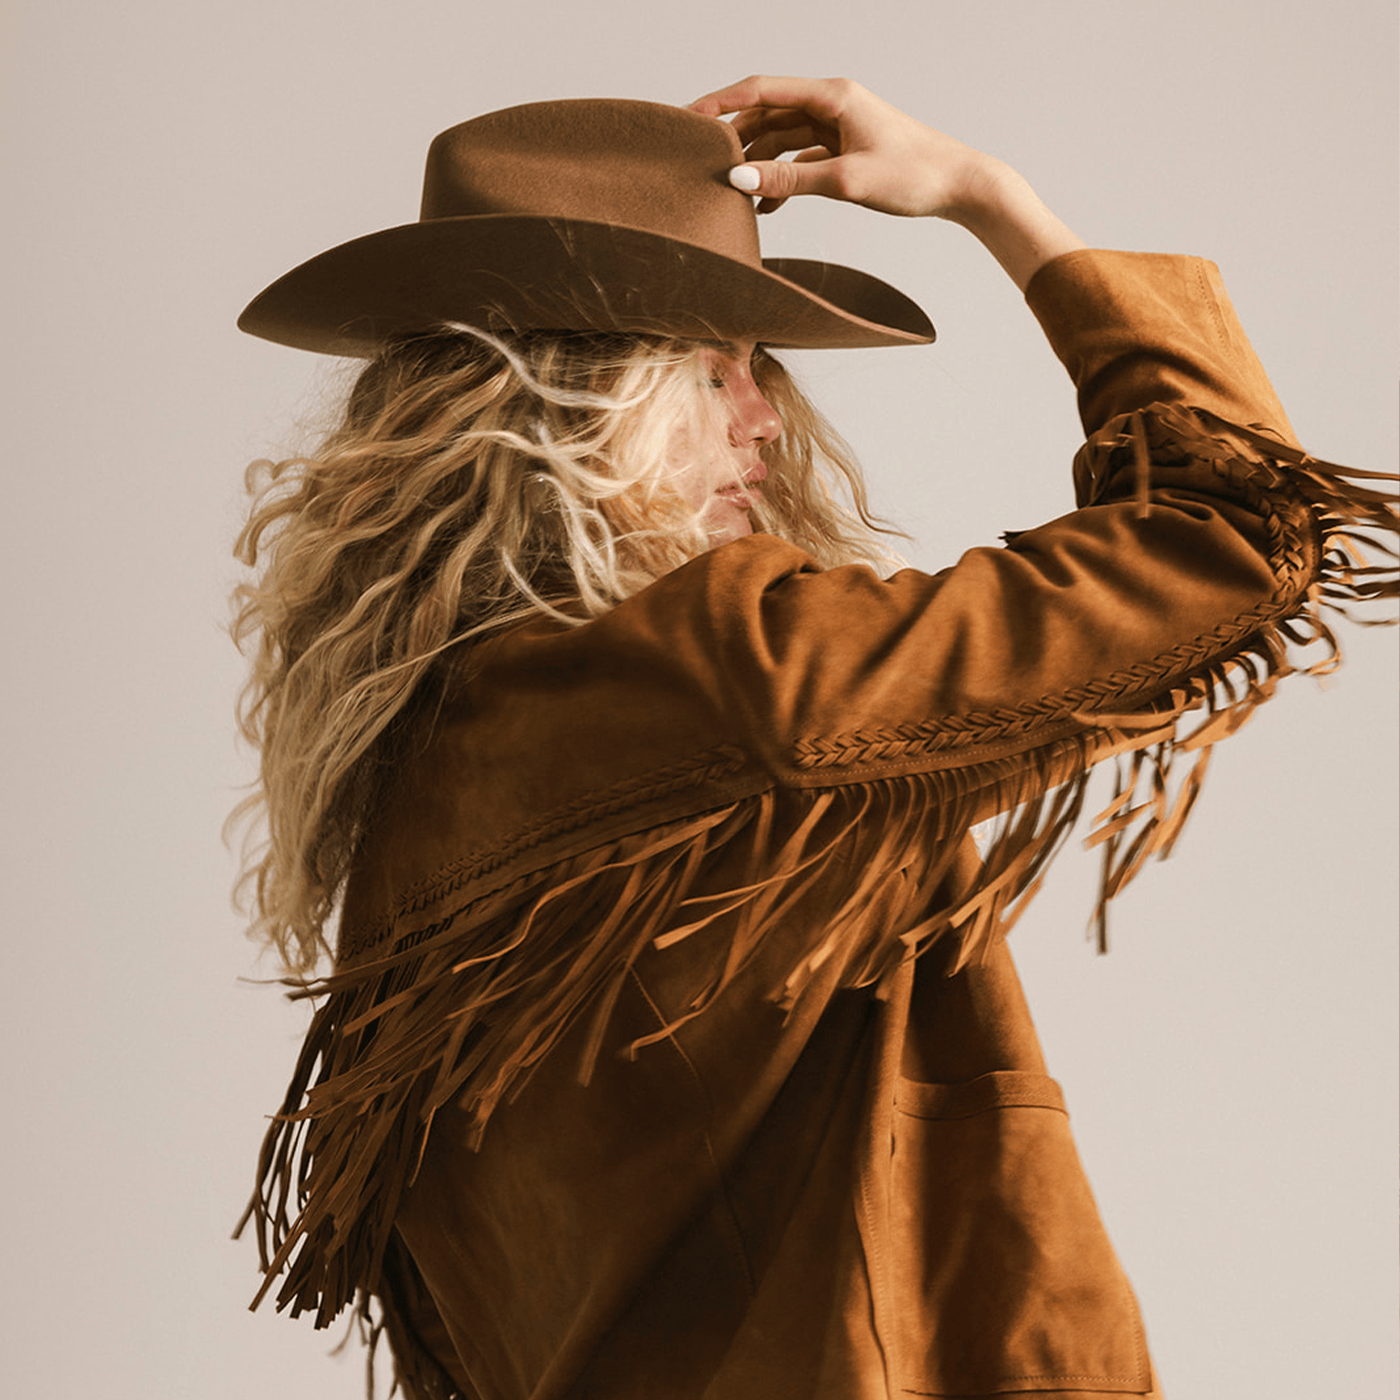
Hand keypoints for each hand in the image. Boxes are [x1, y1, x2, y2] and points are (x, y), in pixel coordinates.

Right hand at [689, 75, 1085, 290]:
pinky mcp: (845, 151)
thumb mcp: (846, 181)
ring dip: (756, 162)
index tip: (688, 118)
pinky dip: (781, 179)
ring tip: (729, 190)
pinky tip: (765, 206)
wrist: (960, 186)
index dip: (721, 102)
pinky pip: (800, 160)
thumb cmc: (913, 176)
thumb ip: (790, 180)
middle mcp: (832, 104)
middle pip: (767, 112)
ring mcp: (838, 127)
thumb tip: (738, 179)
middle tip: (701, 161)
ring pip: (781, 138)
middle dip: (734, 136)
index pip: (762, 89)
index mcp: (832, 96)